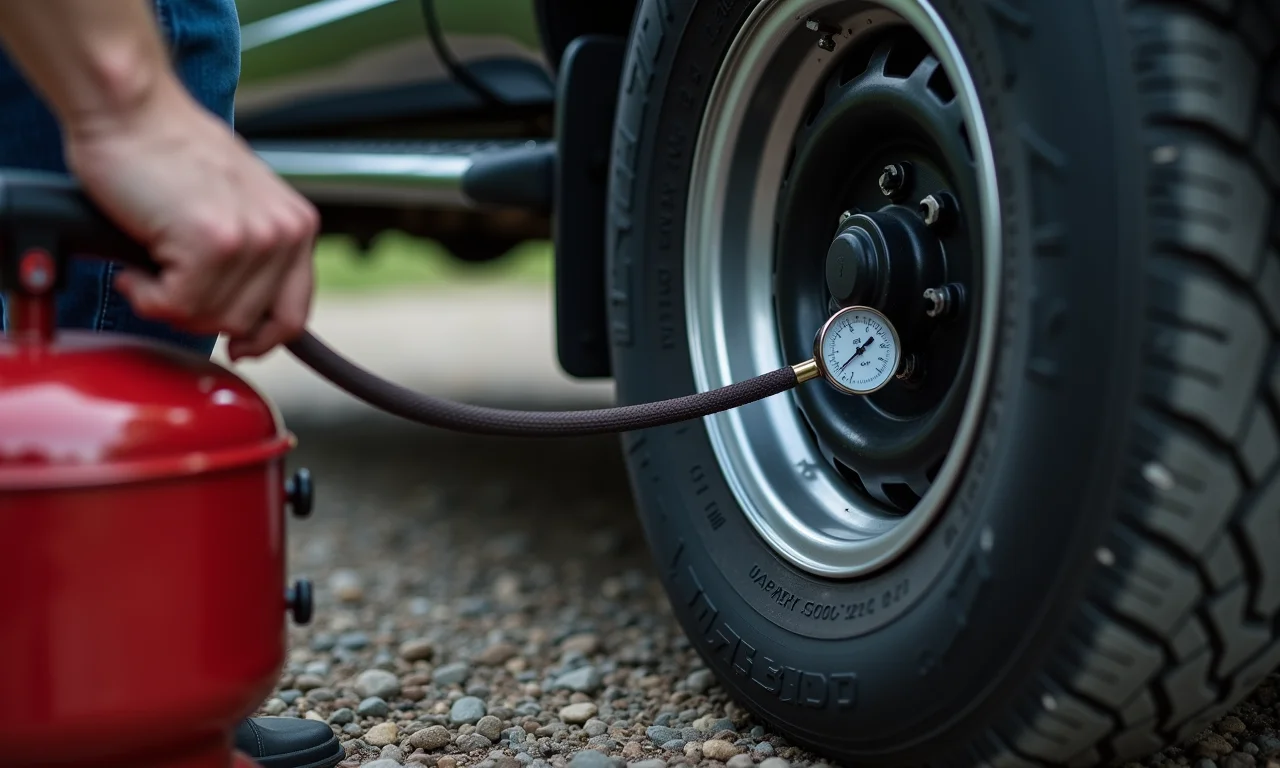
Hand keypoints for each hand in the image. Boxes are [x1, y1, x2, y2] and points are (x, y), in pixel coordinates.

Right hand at [63, 79, 318, 359]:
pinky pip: (176, 307)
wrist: (131, 110)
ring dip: (169, 303)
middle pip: (246, 323)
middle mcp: (285, 233)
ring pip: (212, 319)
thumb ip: (254, 253)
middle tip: (167, 284)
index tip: (240, 347)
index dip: (263, 339)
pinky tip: (136, 266)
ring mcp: (253, 239)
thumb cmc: (169, 151)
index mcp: (297, 225)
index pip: (295, 313)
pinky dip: (146, 294)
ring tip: (150, 265)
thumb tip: (247, 319)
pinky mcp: (213, 243)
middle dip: (199, 314)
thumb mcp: (237, 204)